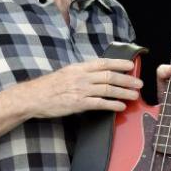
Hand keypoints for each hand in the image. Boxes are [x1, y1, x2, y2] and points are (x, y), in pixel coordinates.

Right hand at [24, 58, 141, 118]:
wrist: (32, 97)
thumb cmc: (46, 87)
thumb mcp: (64, 74)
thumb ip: (80, 74)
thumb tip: (95, 75)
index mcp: (78, 68)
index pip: (103, 63)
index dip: (119, 63)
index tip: (131, 65)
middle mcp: (81, 77)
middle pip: (110, 76)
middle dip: (127, 79)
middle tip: (139, 83)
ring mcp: (80, 90)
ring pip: (108, 89)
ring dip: (124, 92)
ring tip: (134, 95)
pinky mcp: (78, 104)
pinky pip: (100, 104)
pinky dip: (112, 105)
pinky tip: (120, 107)